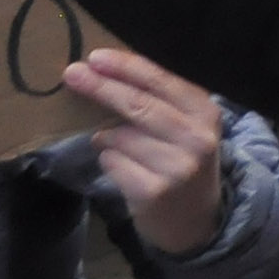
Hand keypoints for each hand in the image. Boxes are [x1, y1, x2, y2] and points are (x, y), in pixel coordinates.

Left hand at [66, 48, 227, 258]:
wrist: (198, 222)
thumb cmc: (185, 162)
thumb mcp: (188, 127)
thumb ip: (161, 101)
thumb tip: (108, 72)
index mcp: (205, 113)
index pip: (161, 81)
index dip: (126, 67)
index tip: (95, 57)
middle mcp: (196, 138)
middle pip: (138, 105)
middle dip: (102, 87)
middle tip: (73, 73)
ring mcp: (176, 168)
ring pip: (120, 137)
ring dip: (108, 137)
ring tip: (116, 144)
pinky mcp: (153, 193)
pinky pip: (113, 163)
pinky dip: (109, 160)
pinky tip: (123, 166)